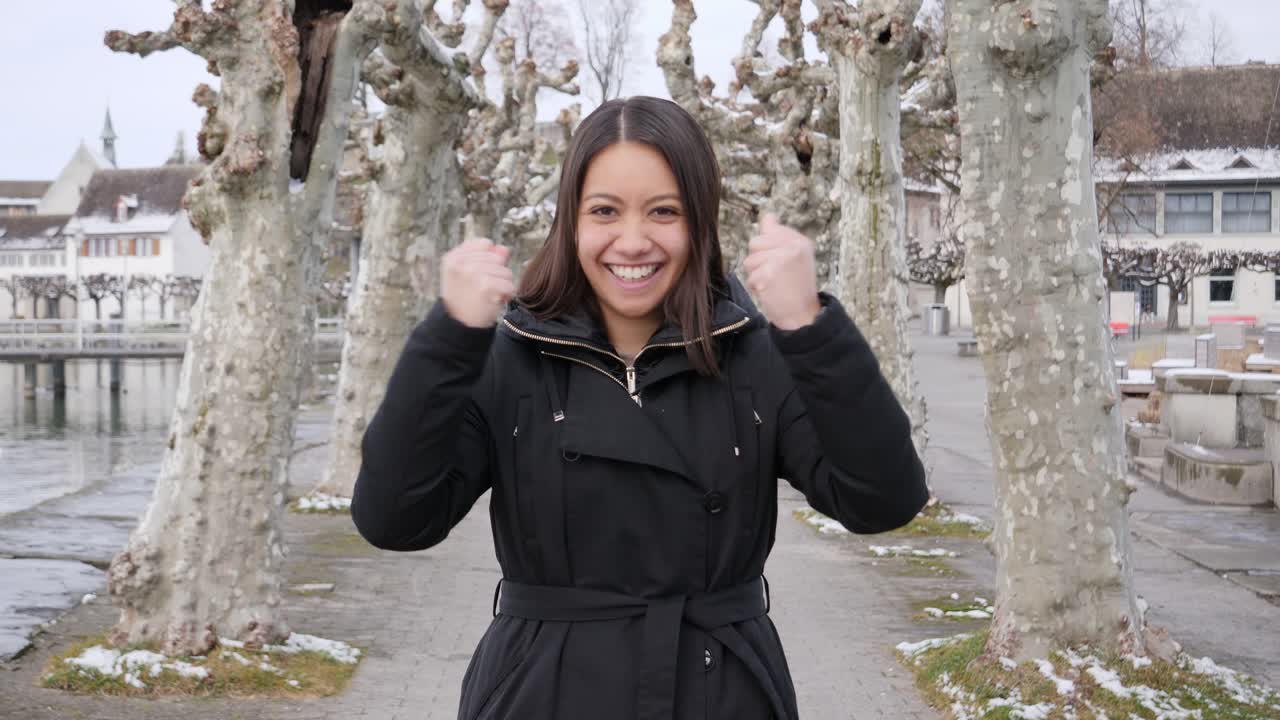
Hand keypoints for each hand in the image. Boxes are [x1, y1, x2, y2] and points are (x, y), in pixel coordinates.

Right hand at [440, 238, 514, 327]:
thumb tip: (504, 249)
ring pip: (506, 271)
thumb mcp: (467, 275)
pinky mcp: (485, 285)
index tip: (480, 276)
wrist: (459, 326)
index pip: (485, 244)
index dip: (489, 260)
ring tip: (490, 295)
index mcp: (454, 256)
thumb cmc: (465, 299)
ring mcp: (472, 272)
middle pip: (498, 258)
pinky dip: (508, 295)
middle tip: (485, 289)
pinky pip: (509, 285)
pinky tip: (497, 301)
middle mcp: (461, 262)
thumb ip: (486, 258)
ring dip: (503, 285)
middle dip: (497, 274)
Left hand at [742, 213, 820, 329]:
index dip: (768, 249)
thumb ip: (779, 236)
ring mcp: (781, 260)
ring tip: (773, 283)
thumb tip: (767, 216)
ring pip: (750, 260)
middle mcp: (792, 247)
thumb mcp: (794, 257)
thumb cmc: (796, 288)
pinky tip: (770, 292)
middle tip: (775, 275)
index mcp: (799, 241)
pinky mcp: (769, 275)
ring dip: (756, 275)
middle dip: (759, 261)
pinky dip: (756, 287)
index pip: (769, 229)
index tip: (781, 264)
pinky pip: (750, 277)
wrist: (803, 315)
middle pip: (755, 243)